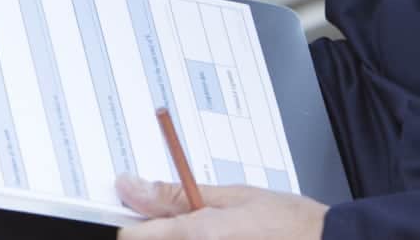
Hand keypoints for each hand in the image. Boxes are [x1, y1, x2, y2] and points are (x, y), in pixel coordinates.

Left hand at [116, 175, 327, 239]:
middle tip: (195, 222)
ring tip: (222, 232)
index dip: (131, 225)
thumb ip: (175, 195)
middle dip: (165, 233)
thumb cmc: (288, 223)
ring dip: (183, 237)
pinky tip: (229, 239)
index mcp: (197, 235)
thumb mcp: (230, 196)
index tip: (135, 217)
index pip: (133, 238)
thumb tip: (131, 185)